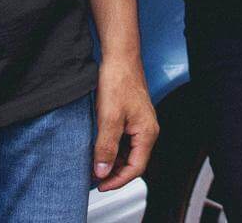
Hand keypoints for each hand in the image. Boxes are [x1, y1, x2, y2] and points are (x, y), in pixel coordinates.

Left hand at [93, 56, 158, 191]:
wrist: (119, 55)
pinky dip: (112, 146)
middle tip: (95, 177)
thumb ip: (106, 147)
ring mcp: (139, 122)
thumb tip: (102, 171)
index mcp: (147, 132)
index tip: (101, 186)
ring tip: (94, 164)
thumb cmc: (119, 80)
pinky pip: (124, 139)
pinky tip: (99, 146)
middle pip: (133, 161)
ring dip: (112, 159)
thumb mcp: (109, 117)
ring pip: (128, 150)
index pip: (136, 168)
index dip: (118, 180)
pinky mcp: (131, 115)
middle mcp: (146, 129)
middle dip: (114, 172)